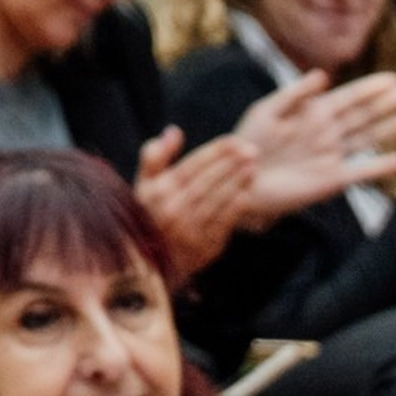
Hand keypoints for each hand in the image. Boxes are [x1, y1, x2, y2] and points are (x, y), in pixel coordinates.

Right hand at [134, 127, 256, 278]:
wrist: (148, 264)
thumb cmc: (148, 215)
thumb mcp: (143, 184)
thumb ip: (155, 156)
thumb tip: (175, 131)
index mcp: (158, 191)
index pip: (192, 165)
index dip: (215, 152)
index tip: (235, 141)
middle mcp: (172, 210)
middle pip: (207, 181)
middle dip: (231, 164)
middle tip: (252, 150)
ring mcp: (188, 230)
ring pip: (217, 201)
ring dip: (237, 183)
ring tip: (253, 167)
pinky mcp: (202, 248)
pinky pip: (222, 224)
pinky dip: (236, 208)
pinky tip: (248, 194)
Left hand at [234, 70, 395, 225]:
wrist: (243, 180)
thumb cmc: (250, 141)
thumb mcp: (268, 110)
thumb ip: (295, 94)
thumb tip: (324, 76)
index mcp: (314, 112)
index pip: (349, 97)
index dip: (372, 88)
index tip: (394, 79)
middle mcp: (328, 133)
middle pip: (364, 116)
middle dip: (388, 105)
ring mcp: (333, 156)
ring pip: (367, 139)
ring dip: (389, 129)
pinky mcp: (332, 181)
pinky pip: (361, 173)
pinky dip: (379, 167)